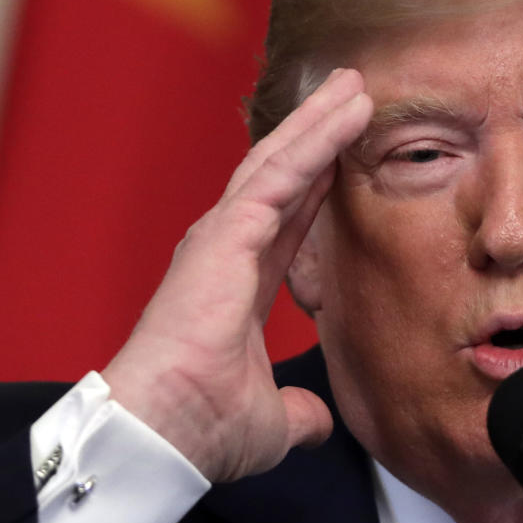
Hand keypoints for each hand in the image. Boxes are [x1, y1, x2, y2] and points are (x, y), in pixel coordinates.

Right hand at [102, 69, 372, 481]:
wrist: (167, 435)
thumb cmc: (203, 426)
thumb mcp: (272, 419)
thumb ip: (300, 412)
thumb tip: (317, 421)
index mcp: (238, 283)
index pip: (288, 221)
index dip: (316, 187)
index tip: (343, 157)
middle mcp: (228, 250)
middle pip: (283, 176)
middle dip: (318, 134)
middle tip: (351, 96)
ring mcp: (224, 237)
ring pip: (281, 163)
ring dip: (320, 123)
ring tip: (354, 87)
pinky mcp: (227, 234)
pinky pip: (280, 175)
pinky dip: (316, 142)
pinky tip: (346, 114)